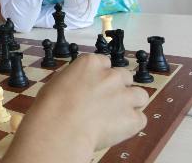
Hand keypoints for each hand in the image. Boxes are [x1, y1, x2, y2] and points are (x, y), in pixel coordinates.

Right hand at [13, 54, 147, 158]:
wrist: (60, 128)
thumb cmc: (51, 106)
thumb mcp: (58, 82)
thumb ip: (76, 80)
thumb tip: (79, 87)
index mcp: (90, 63)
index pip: (104, 62)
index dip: (101, 75)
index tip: (96, 84)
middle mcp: (111, 75)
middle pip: (125, 76)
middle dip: (118, 87)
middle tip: (106, 101)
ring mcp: (124, 95)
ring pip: (140, 95)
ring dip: (131, 103)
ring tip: (116, 115)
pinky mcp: (132, 117)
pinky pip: (140, 119)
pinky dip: (131, 124)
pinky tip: (117, 129)